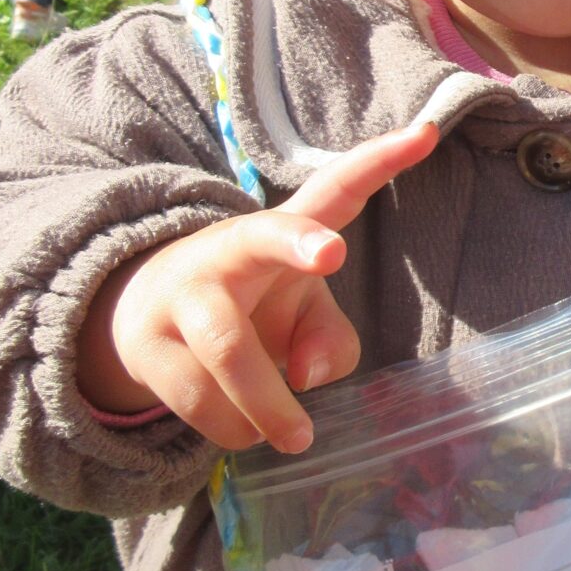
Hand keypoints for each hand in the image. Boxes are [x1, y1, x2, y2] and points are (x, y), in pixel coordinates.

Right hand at [78, 123, 437, 452]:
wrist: (146, 321)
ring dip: (268, 406)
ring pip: (228, 349)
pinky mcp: (146, 343)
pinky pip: (198, 398)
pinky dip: (234, 429)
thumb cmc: (251, 310)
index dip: (379, 164)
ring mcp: (180, 292)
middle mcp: (229, 249)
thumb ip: (331, 342)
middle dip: (295, 242)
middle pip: (258, 238)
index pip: (334, 190)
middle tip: (331, 251)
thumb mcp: (303, 316)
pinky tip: (245, 432)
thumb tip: (306, 377)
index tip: (425, 135)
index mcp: (280, 234)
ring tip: (293, 435)